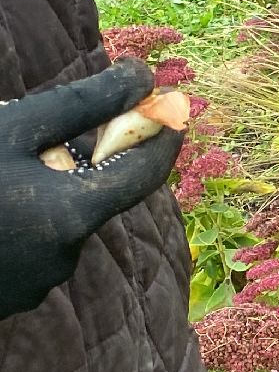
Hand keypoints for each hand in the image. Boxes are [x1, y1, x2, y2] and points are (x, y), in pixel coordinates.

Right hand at [0, 60, 184, 318]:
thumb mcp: (11, 130)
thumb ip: (83, 105)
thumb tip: (143, 76)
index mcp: (72, 217)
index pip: (148, 173)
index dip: (162, 135)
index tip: (168, 106)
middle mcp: (62, 258)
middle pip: (92, 194)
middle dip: (78, 158)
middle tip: (39, 129)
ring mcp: (30, 283)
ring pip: (54, 217)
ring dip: (37, 186)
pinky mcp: (3, 295)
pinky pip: (24, 242)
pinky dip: (13, 215)